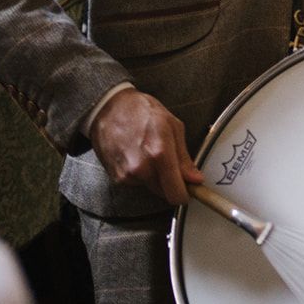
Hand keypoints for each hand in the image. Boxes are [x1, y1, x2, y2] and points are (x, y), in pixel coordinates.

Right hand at [88, 89, 201, 206]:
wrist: (108, 109)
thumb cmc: (142, 111)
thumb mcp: (172, 126)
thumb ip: (184, 157)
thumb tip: (195, 179)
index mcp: (160, 152)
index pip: (175, 192)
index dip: (185, 194)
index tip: (189, 191)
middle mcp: (142, 168)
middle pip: (165, 193)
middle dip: (170, 183)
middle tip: (169, 163)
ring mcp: (127, 175)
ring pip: (151, 187)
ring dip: (155, 177)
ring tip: (149, 153)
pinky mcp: (117, 178)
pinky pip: (137, 183)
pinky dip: (140, 174)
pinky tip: (137, 155)